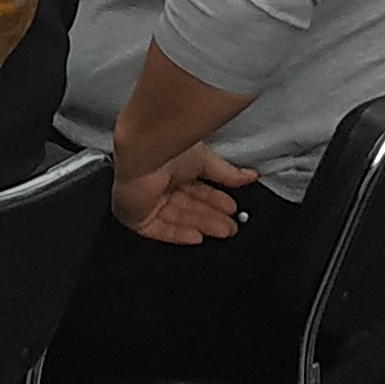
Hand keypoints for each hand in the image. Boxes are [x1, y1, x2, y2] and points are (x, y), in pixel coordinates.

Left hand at [113, 142, 257, 245]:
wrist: (147, 151)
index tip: (232, 208)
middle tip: (232, 225)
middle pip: (187, 206)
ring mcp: (144, 199)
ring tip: (225, 231)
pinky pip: (158, 230)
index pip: (194, 188)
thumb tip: (251, 176)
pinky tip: (198, 237)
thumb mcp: (207, 161)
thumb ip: (228, 174)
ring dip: (202, 225)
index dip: (214, 199)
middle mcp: (156, 182)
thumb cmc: (171, 146)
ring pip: (177, 219)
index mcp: (170, 166)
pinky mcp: (134, 215)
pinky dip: (178, 234)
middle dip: (211, 216)